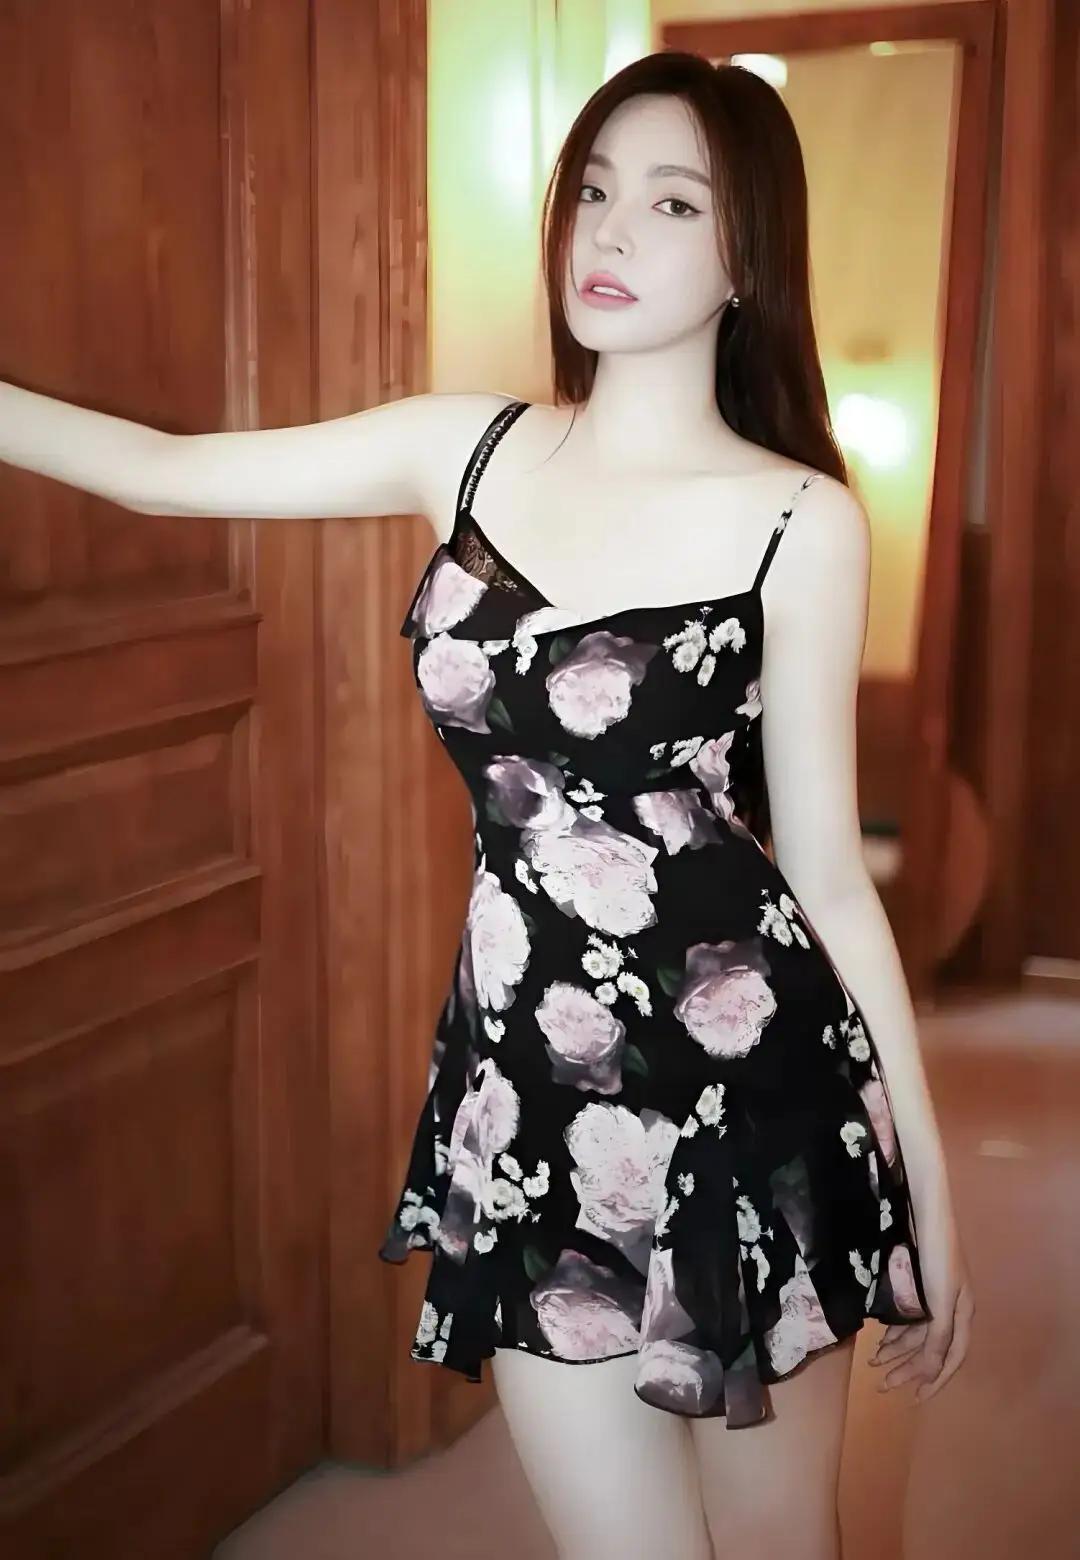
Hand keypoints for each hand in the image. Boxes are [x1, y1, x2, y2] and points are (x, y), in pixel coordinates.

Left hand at [869, 1188, 974, 1402]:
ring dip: (896, 1350)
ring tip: (873, 1363)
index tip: (916, 1399)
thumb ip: (937, 1337)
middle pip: (930, 1348)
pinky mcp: (914, 1283)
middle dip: (907, 1368)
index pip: (951, 1357)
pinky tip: (878, 1338)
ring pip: (915, 1333)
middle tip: (882, 1385)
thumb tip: (931, 1374)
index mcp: (962, 1313)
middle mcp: (949, 1308)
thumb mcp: (940, 1299)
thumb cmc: (934, 1254)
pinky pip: (905, 1316)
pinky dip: (892, 1330)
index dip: (936, 1379)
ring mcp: (931, 1295)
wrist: (922, 1208)